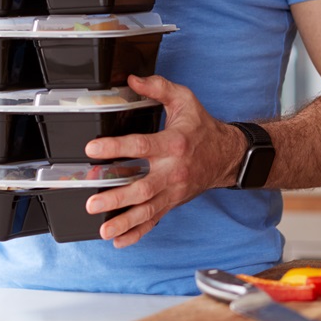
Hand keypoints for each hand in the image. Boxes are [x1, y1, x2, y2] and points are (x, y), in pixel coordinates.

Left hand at [83, 74, 243, 248]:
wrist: (228, 155)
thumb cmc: (203, 128)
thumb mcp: (184, 100)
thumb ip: (158, 87)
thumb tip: (132, 79)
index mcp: (174, 144)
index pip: (141, 146)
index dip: (115, 148)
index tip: (92, 150)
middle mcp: (174, 171)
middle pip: (143, 187)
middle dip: (116, 197)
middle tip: (92, 201)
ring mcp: (174, 191)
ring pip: (147, 210)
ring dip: (124, 221)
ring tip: (103, 229)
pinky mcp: (173, 202)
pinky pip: (155, 221)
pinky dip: (137, 233)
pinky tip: (120, 240)